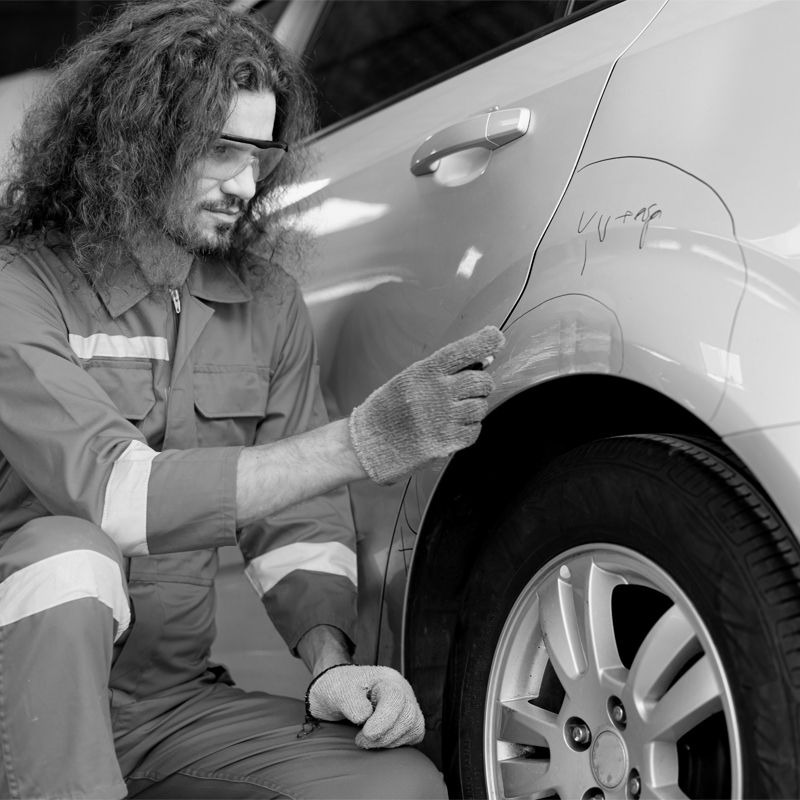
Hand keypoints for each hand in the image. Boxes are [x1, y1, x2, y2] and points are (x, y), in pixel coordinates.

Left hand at [307, 665, 424, 748]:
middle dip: (385, 735)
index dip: (383, 721)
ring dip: (390, 741)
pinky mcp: (407, 720)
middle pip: (408, 715)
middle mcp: (402, 689)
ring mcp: (407, 704)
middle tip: (360, 740)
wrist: (337, 693)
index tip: (365, 734)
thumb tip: (365, 718)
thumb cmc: (338, 689)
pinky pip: (414, 735)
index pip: (395, 699)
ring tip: (366, 741)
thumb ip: (351, 703)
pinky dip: (397, 743)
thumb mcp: (338, 692)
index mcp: (386, 678)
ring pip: (414, 727)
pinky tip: (379, 741)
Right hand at [349, 325, 505, 484]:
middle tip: (469, 391)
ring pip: (481, 408)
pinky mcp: (444, 443)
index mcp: (423, 373)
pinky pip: (474, 431)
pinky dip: (469, 430)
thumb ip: (443, 372)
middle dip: (482, 386)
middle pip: (482, 382)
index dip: (484, 342)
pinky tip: (451, 428)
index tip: (496, 337)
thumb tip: (483, 361)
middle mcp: (434, 393)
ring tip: (452, 413)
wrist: (366, 443)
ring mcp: (441, 419)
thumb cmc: (388, 410)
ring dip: (474, 409)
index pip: (461, 351)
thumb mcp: (409, 380)